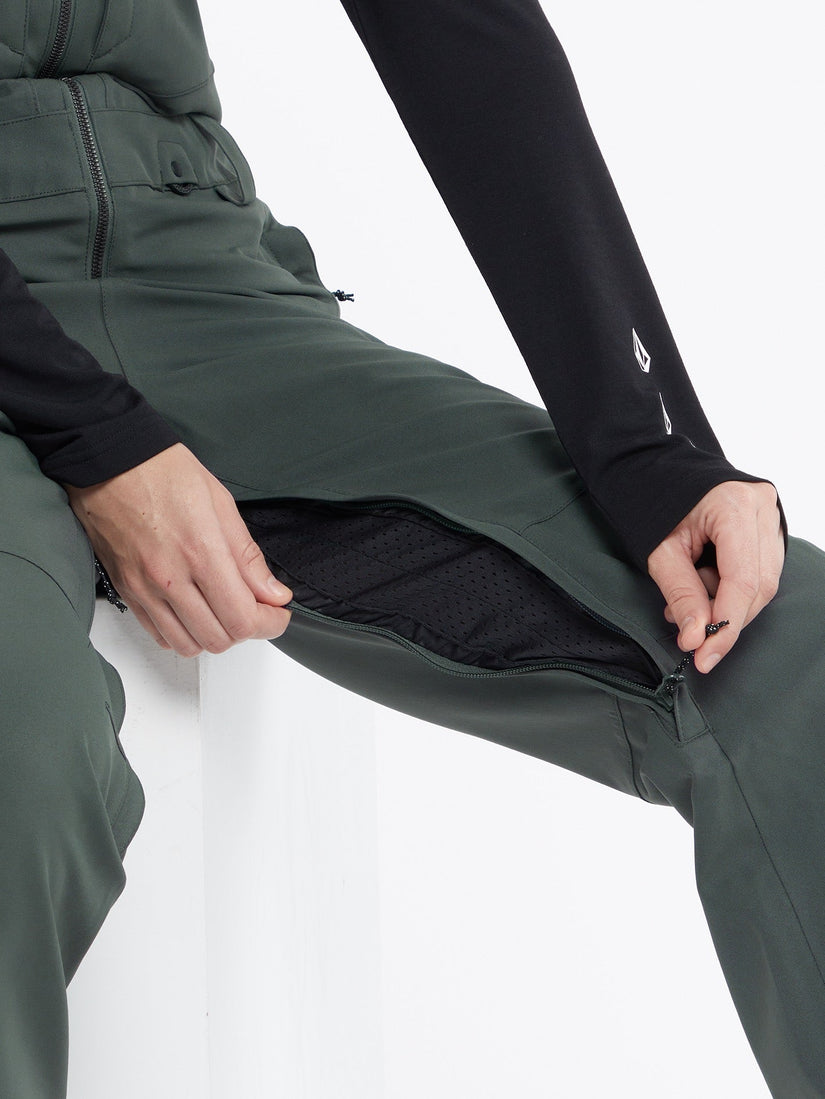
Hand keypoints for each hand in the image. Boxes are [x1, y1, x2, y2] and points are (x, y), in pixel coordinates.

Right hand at [62, 443, 292, 656]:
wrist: (109, 461)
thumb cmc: (162, 472)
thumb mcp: (221, 504)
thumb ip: (249, 557)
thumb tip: (273, 592)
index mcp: (201, 552)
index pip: (243, 618)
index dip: (269, 624)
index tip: (277, 614)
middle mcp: (170, 578)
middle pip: (219, 639)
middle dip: (246, 629)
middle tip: (255, 610)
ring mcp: (144, 589)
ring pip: (188, 644)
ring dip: (213, 635)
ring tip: (222, 611)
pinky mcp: (126, 591)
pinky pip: (158, 635)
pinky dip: (182, 634)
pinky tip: (193, 612)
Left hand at [646, 481, 784, 673]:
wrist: (650, 468)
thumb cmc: (650, 500)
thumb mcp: (659, 552)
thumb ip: (682, 595)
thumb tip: (698, 637)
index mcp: (735, 505)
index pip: (744, 581)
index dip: (727, 625)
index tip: (706, 655)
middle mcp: (761, 505)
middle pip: (760, 584)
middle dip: (726, 618)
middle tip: (692, 636)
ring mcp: (768, 512)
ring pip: (763, 580)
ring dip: (725, 602)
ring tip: (687, 601)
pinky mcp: (764, 522)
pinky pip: (758, 567)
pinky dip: (729, 586)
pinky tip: (702, 582)